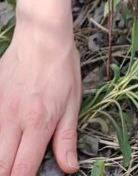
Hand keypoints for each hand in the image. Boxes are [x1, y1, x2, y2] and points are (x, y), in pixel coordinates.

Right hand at [0, 20, 81, 174]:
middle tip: (18, 169)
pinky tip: (6, 138)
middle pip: (0, 166)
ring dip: (2, 157)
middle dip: (7, 174)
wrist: (41, 34)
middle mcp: (13, 119)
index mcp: (38, 122)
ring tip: (12, 154)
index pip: (22, 169)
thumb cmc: (60, 66)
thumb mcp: (72, 102)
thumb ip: (67, 138)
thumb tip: (69, 168)